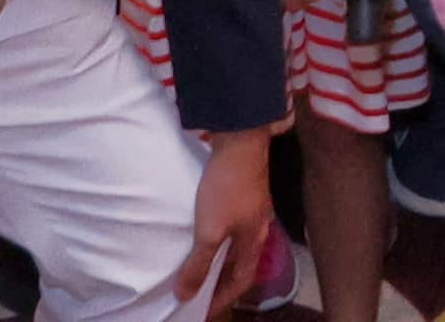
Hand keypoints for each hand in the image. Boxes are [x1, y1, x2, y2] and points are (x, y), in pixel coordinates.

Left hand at [180, 128, 272, 321]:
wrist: (240, 139)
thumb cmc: (227, 188)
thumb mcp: (209, 231)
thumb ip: (198, 264)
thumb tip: (186, 295)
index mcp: (254, 240)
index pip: (243, 280)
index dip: (224, 298)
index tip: (205, 309)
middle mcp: (258, 226)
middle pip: (242, 262)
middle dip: (222, 279)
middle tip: (200, 290)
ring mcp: (253, 206)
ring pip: (237, 242)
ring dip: (220, 257)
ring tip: (199, 263)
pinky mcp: (245, 190)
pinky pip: (232, 225)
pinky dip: (219, 237)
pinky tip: (205, 230)